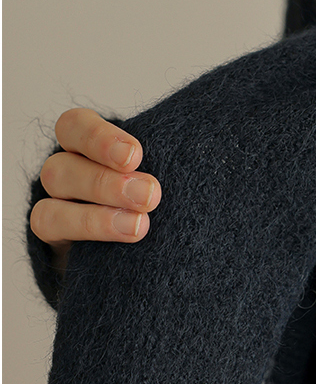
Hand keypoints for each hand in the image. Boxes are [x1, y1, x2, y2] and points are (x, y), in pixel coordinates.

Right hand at [30, 111, 160, 270]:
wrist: (147, 256)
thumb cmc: (158, 200)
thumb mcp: (159, 173)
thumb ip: (162, 164)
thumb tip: (202, 143)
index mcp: (85, 146)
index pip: (75, 127)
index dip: (99, 139)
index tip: (136, 156)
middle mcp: (65, 173)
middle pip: (61, 168)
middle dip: (106, 182)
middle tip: (150, 196)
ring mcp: (56, 207)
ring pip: (50, 203)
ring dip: (95, 216)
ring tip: (139, 227)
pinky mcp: (54, 237)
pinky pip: (46, 228)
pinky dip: (84, 233)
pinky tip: (117, 246)